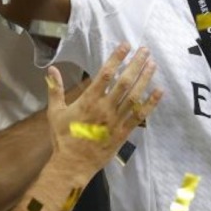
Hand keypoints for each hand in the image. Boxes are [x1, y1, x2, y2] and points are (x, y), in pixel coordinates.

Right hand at [46, 44, 160, 175]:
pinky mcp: (124, 132)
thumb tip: (51, 69)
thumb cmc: (63, 138)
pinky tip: (160, 92)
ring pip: (134, 96)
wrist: (72, 164)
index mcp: (88, 101)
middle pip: (124, 82)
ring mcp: (116, 120)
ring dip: (145, 79)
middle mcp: (105, 108)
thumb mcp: (55, 112)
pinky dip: (151, 103)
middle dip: (136, 64)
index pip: (105, 75)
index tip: (125, 46)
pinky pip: (140, 116)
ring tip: (153, 65)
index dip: (116, 59)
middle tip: (145, 50)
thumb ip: (55, 89)